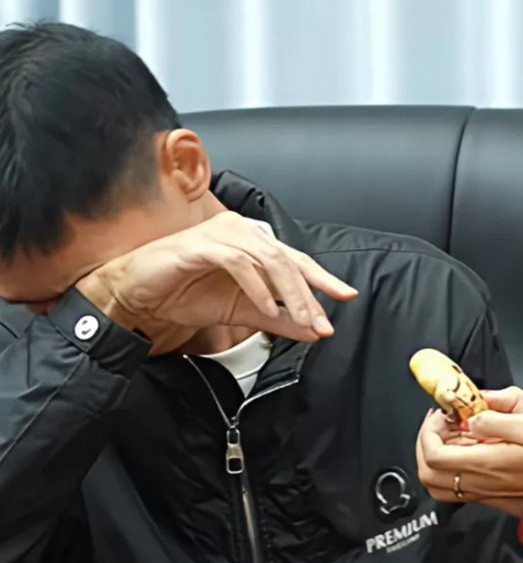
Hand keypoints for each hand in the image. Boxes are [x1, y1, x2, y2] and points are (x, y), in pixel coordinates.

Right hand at [77, 212, 357, 352]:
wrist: (136, 294)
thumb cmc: (183, 293)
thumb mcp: (240, 311)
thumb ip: (278, 319)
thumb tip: (313, 331)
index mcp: (251, 243)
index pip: (295, 259)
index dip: (322, 278)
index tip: (346, 296)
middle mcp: (241, 232)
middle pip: (287, 260)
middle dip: (309, 293)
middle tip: (321, 321)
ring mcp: (221, 235)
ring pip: (269, 259)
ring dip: (288, 293)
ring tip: (301, 319)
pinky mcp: (201, 245)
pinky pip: (238, 262)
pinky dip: (256, 287)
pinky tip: (266, 307)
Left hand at [416, 386, 522, 516]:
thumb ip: (496, 413)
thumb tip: (472, 413)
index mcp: (487, 463)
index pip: (434, 454)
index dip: (428, 431)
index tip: (441, 414)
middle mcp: (481, 482)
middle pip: (428, 473)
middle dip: (426, 443)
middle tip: (441, 423)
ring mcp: (485, 492)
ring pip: (438, 484)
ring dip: (435, 458)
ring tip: (451, 436)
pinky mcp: (492, 496)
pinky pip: (457, 487)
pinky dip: (451, 469)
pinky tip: (468, 449)